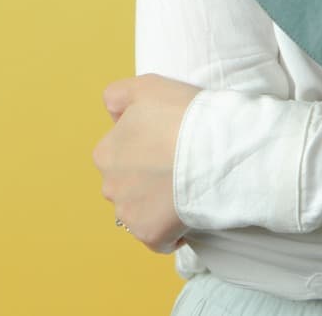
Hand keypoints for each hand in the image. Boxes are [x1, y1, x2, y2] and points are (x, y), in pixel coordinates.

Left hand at [92, 73, 200, 252]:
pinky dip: (170, 230)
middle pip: (127, 182)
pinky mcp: (150, 235)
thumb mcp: (148, 86)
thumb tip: (111, 112)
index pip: (120, 150)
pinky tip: (187, 211)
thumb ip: (118, 94)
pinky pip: (157, 237)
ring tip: (186, 185)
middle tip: (179, 162)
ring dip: (157, 202)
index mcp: (106, 152)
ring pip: (140, 209)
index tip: (168, 140)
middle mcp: (110, 186)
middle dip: (147, 176)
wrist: (215, 151)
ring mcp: (129, 214)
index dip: (146, 144)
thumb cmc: (185, 115)